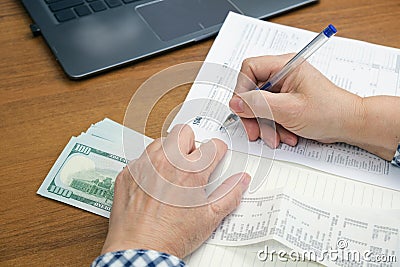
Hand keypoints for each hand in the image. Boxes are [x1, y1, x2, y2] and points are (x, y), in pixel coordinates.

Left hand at [101, 124, 250, 258]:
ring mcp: (145, 165)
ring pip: (161, 142)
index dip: (217, 152)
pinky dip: (149, 167)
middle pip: (184, 132)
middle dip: (191, 144)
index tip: (215, 157)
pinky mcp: (128, 172)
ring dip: (169, 153)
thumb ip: (230, 194)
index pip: (212, 145)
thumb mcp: (209, 218)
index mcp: (191, 171)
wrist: (139, 249)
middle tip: (191, 163)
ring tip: (171, 174)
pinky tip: (153, 185)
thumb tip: (241, 180)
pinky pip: (141, 159)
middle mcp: (166, 162)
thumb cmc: (171, 235)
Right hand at [229, 54, 362, 147]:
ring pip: (259, 105)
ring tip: (277, 137)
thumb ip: (258, 104)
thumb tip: (235, 102)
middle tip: (255, 131)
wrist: (349, 125)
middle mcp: (283, 74)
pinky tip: (286, 135)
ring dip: (265, 125)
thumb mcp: (288, 110)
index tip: (242, 109)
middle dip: (253, 115)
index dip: (242, 89)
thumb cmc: (329, 112)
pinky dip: (274, 127)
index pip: (250, 68)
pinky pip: (270, 114)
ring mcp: (284, 89)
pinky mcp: (286, 102)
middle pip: (252, 90)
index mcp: (285, 66)